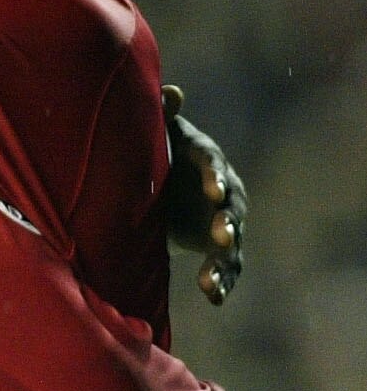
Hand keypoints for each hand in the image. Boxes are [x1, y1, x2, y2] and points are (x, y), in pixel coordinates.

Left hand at [162, 85, 246, 304]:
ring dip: (223, 260)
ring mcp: (223, 219)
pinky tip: (214, 298)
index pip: (212, 164)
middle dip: (226, 221)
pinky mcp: (219, 246)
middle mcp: (223, 189)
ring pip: (231, 241)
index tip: (215, 189)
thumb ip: (164, 117)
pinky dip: (220, 281)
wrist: (163, 187)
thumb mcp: (160, 135)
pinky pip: (225, 265)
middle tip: (223, 234)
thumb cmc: (159, 152)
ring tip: (211, 280)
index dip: (215, 176)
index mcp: (205, 158)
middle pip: (230, 206)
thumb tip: (170, 92)